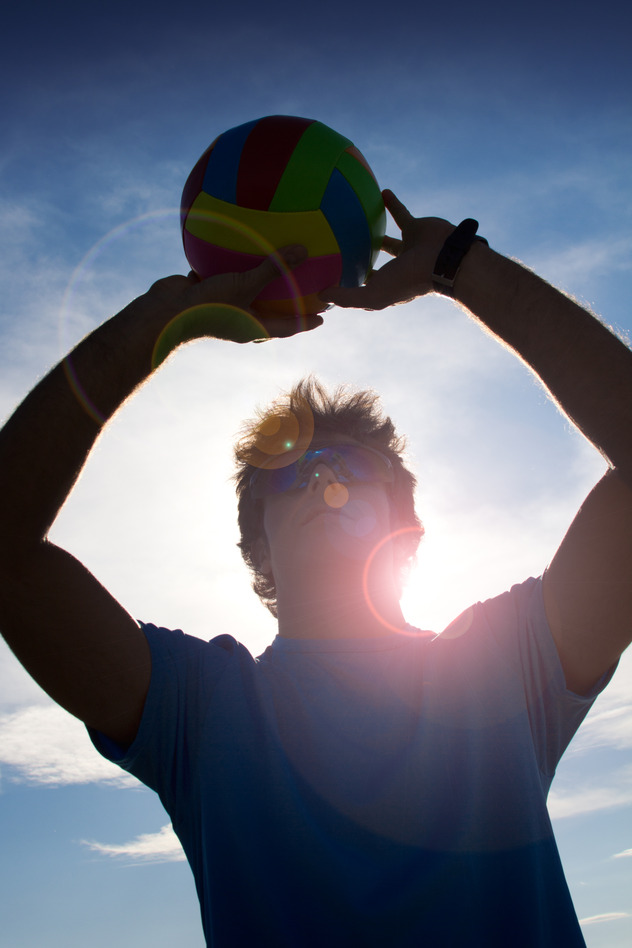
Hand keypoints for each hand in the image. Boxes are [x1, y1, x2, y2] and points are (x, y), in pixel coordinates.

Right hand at [144, 245, 324, 348]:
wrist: (166, 312)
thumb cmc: (210, 306)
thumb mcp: (246, 285)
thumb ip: (273, 268)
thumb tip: (303, 251)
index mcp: (252, 327)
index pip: (286, 327)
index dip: (305, 322)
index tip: (322, 319)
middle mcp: (239, 319)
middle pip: (268, 311)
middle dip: (284, 302)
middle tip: (304, 289)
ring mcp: (221, 305)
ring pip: (243, 292)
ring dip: (255, 281)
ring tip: (271, 264)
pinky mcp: (204, 291)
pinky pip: (220, 275)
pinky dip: (228, 263)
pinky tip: (235, 244)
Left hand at [320, 190, 454, 310]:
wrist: (444, 259)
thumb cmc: (409, 280)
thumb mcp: (373, 295)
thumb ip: (347, 296)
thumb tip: (320, 295)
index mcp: (387, 286)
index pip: (364, 288)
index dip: (350, 286)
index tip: (331, 278)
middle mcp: (396, 269)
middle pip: (374, 266)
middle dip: (360, 262)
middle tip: (341, 250)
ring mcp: (407, 249)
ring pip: (386, 240)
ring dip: (374, 232)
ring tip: (357, 221)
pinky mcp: (415, 228)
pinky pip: (401, 213)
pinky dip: (393, 203)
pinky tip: (382, 192)